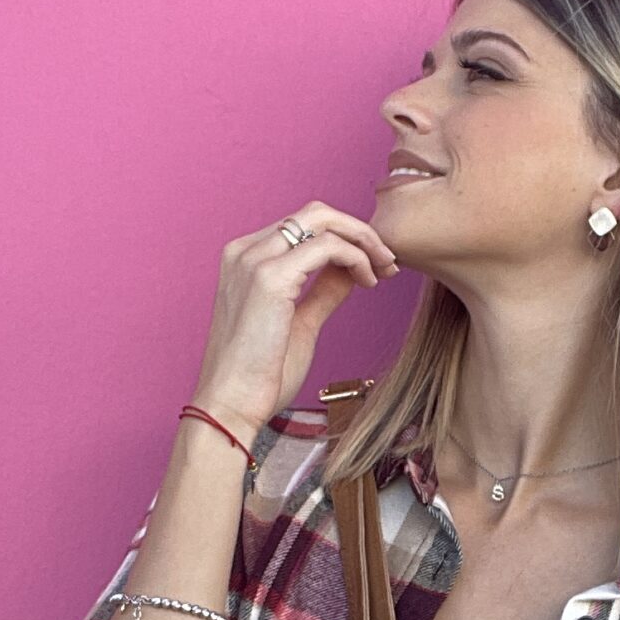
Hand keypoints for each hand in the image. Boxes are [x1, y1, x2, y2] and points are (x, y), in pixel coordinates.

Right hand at [192, 201, 398, 439]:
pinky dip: (356, 258)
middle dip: (359, 231)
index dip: (345, 238)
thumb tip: (349, 272)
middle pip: (315, 212)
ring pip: (323, 220)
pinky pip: (327, 247)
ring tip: (385, 270)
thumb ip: (322, 292)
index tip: (375, 265)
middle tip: (388, 261)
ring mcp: (254, 260)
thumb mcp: (300, 324)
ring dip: (364, 240)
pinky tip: (369, 282)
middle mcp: (245, 251)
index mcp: (244, 259)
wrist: (231, 406)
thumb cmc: (259, 376)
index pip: (303, 226)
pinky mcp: (269, 278)